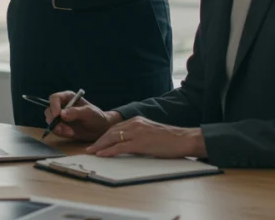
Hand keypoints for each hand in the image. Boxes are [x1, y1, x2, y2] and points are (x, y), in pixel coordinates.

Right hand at [43, 91, 120, 141]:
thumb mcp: (89, 113)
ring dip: (58, 128)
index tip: (57, 116)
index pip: (54, 98)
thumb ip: (76, 112)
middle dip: (54, 120)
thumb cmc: (97, 117)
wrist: (101, 130)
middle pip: (49, 110)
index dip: (53, 106)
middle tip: (62, 127)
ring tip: (71, 132)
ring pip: (50, 121)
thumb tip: (62, 114)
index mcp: (68, 97)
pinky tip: (71, 133)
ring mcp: (60, 117)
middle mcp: (61, 106)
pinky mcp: (61, 126)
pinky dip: (61, 133)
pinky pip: (55, 129)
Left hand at [87, 116, 206, 158]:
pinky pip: (120, 147)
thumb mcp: (150, 132)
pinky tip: (102, 154)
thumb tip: (127, 144)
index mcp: (136, 121)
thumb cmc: (170, 139)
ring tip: (92, 152)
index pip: (115, 128)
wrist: (184, 139)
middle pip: (111, 132)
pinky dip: (109, 151)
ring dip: (100, 146)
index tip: (97, 143)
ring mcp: (137, 132)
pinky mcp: (141, 143)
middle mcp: (134, 124)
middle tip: (90, 149)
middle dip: (99, 141)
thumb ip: (137, 135)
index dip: (104, 136)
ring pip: (113, 138)